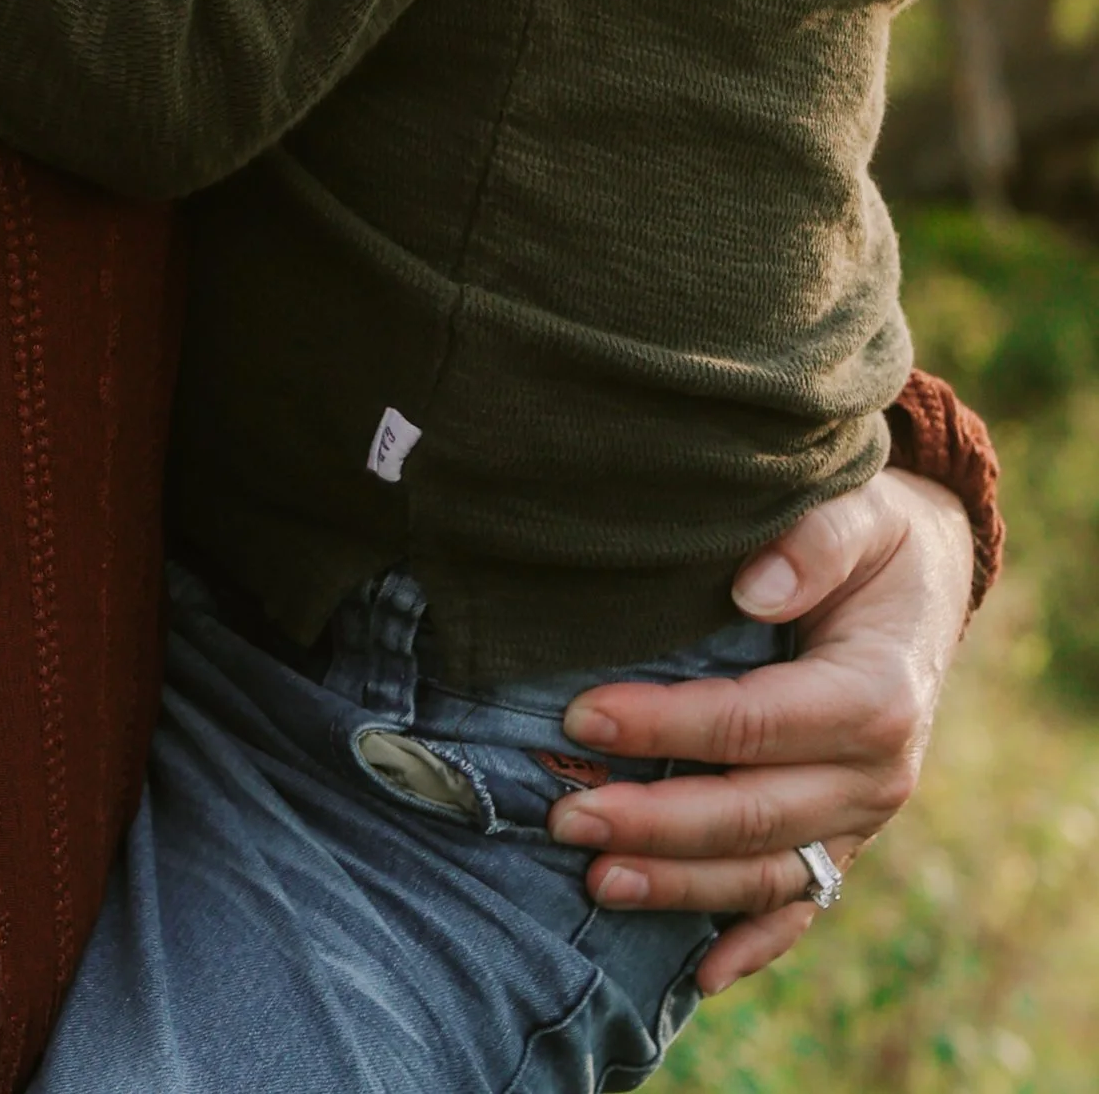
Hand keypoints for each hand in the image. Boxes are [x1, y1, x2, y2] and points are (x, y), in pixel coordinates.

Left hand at [545, 467, 973, 992]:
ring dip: (680, 887)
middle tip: (564, 819)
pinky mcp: (843, 837)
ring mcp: (860, 818)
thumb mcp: (860, 512)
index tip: (582, 715)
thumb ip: (812, 541)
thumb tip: (753, 584)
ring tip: (595, 883)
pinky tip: (697, 975)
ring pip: (767, 873)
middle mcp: (877, 775)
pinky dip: (754, 945)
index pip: (753, 724)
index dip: (666, 725)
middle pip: (753, 814)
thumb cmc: (873, 536)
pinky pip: (801, 903)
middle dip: (654, 822)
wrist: (923, 578)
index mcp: (876, 697)